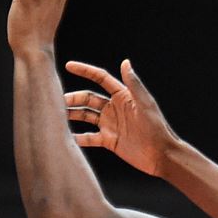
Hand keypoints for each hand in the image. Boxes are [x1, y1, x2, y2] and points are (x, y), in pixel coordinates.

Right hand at [64, 58, 176, 175]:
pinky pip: (89, 137)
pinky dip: (77, 137)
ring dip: (72, 115)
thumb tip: (125, 62)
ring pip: (86, 116)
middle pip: (88, 98)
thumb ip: (133, 84)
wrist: (161, 155)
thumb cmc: (157, 128)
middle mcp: (114, 108)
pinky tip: (64, 137)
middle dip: (73, 98)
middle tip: (56, 101)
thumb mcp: (144, 104)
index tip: (68, 65)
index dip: (85, 71)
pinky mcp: (109, 140)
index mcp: (123, 96)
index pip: (100, 79)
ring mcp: (110, 124)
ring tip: (56, 116)